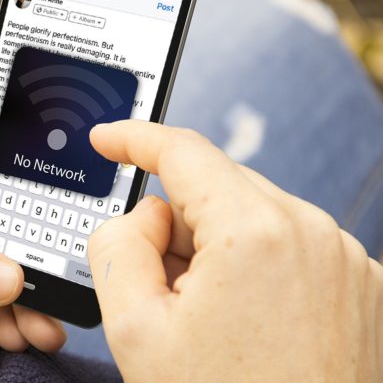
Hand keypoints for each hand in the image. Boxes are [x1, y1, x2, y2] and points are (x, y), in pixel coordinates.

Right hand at [87, 121, 382, 381]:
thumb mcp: (135, 328)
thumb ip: (118, 245)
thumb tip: (145, 216)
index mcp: (257, 232)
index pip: (183, 152)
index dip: (134, 138)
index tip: (109, 138)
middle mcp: (314, 233)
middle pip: (218, 189)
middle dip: (175, 221)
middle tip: (155, 286)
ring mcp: (345, 260)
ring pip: (253, 217)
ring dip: (214, 249)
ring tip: (204, 321)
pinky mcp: (360, 286)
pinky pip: (289, 247)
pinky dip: (254, 267)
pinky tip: (242, 324)